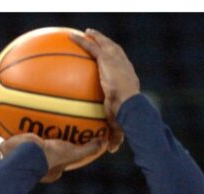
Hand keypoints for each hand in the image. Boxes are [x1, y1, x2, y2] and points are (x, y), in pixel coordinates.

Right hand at [0, 125, 105, 182]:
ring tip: (5, 128)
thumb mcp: (71, 152)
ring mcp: (13, 158)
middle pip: (28, 156)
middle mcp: (27, 166)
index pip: (51, 165)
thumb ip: (87, 149)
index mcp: (44, 169)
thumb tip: (103, 142)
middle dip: (29, 148)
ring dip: (7, 141)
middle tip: (33, 139)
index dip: (54, 157)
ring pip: (9, 148)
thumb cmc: (48, 158)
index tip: (57, 150)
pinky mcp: (2, 150)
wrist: (25, 157)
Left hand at [70, 29, 140, 152]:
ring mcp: (117, 61)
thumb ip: (114, 135)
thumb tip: (111, 150)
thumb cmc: (127, 116)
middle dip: (108, 46)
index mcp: (128, 80)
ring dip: (98, 37)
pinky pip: (92, 46)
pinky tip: (73, 36)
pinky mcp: (107, 59)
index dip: (118, 66)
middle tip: (99, 42)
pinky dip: (83, 40)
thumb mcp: (117, 125)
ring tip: (87, 32)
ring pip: (106, 45)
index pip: (123, 70)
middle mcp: (124, 67)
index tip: (111, 65)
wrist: (130, 105)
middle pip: (116, 53)